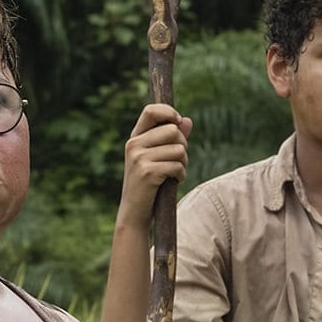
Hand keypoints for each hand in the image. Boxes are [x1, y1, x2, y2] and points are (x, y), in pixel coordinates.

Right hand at [118, 103, 190, 220]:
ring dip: (184, 162)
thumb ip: (172, 138)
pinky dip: (181, 175)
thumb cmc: (149, 183)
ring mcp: (139, 158)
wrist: (134, 211)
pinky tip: (174, 181)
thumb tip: (187, 120)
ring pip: (178, 149)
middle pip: (173, 130)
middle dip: (183, 145)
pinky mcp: (147, 172)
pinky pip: (177, 166)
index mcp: (135, 138)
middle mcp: (134, 144)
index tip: (178, 121)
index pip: (151, 111)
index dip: (169, 112)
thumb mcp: (158, 157)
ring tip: (174, 172)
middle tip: (178, 160)